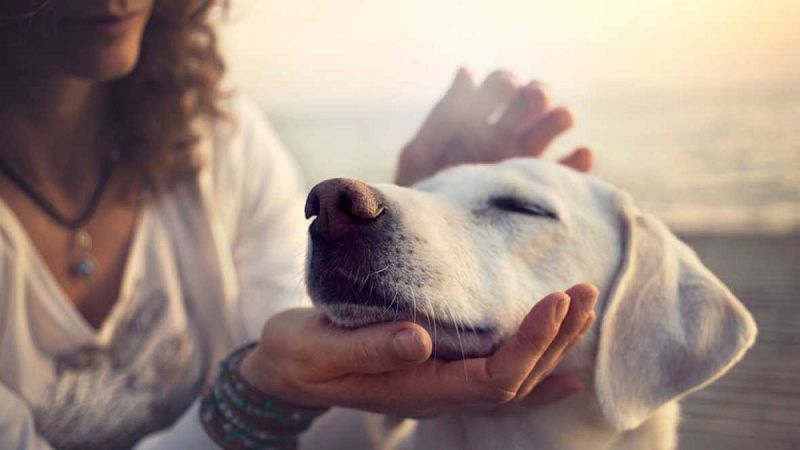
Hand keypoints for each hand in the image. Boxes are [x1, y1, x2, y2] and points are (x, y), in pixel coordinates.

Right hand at [239, 284, 597, 417]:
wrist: (284, 371)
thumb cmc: (297, 356)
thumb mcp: (318, 349)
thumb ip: (367, 348)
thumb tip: (419, 339)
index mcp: (416, 389)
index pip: (492, 378)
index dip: (530, 343)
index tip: (555, 300)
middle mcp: (438, 394)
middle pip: (516, 380)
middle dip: (555, 337)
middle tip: (583, 291)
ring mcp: (440, 386)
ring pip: (513, 379)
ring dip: (552, 346)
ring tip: (582, 308)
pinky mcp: (437, 371)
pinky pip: (497, 380)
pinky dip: (537, 373)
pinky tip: (566, 370)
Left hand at [396, 68, 592, 185]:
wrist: (431, 245)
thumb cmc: (419, 199)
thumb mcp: (421, 156)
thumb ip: (443, 117)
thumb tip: (466, 71)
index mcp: (474, 123)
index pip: (498, 87)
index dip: (505, 82)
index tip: (507, 88)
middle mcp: (502, 138)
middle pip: (530, 103)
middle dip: (535, 94)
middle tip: (534, 99)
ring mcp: (522, 163)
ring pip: (551, 130)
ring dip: (559, 118)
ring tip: (560, 118)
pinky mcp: (538, 191)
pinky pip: (566, 174)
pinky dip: (578, 162)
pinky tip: (581, 154)